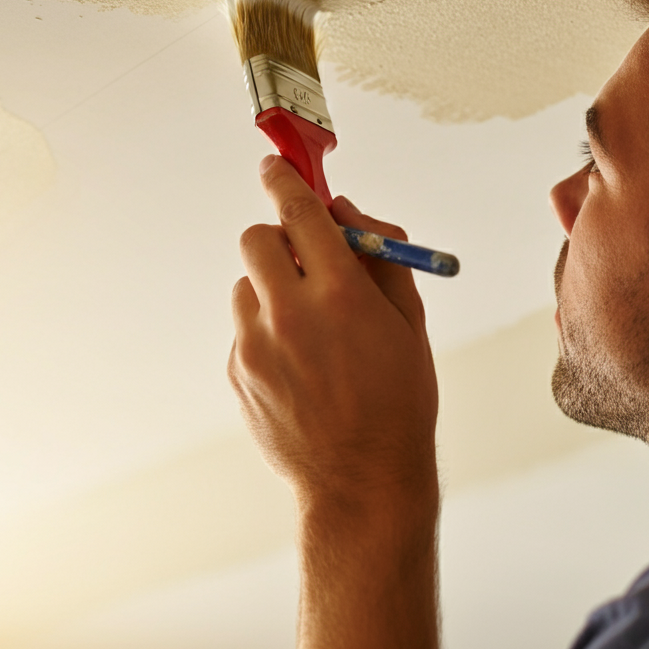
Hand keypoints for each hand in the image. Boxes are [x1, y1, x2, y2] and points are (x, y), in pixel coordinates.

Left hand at [229, 155, 438, 511]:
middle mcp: (290, 312)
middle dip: (279, 239)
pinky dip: (266, 330)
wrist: (363, 481)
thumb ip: (381, 258)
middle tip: (306, 261)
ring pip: (247, 284)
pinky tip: (300, 366)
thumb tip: (350, 214)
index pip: (300, 212)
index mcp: (341, 294)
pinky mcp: (238, 372)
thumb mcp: (410, 323)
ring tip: (309, 328)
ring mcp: (255, 345)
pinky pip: (244, 328)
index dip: (285, 181)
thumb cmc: (399, 402)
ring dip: (273, 288)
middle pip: (257, 239)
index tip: (275, 167)